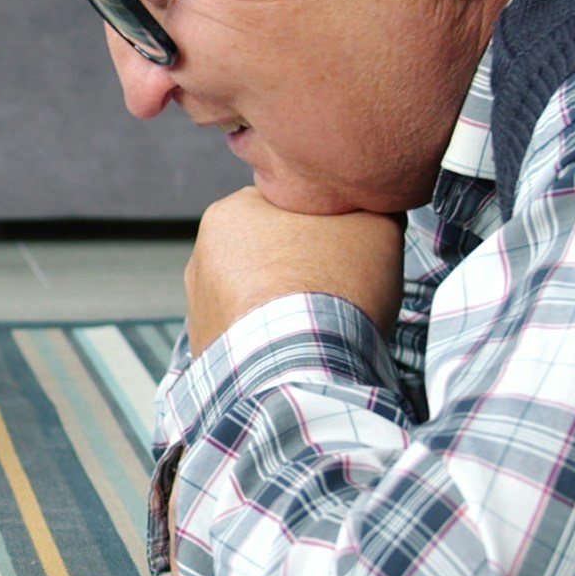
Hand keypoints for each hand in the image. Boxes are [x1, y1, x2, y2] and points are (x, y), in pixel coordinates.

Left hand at [186, 186, 402, 347]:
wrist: (302, 370)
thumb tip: (368, 208)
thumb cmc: (333, 290)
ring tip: (320, 321)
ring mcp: (200, 308)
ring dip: (284, 304)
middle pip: (267, 251)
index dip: (322, 225)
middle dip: (298, 266)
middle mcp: (201, 257)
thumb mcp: (374, 225)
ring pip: (257, 295)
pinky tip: (300, 347)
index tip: (345, 247)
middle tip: (336, 287)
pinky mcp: (206, 353)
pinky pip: (249, 336)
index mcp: (229, 213)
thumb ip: (365, 206)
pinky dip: (271, 340)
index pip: (284, 206)